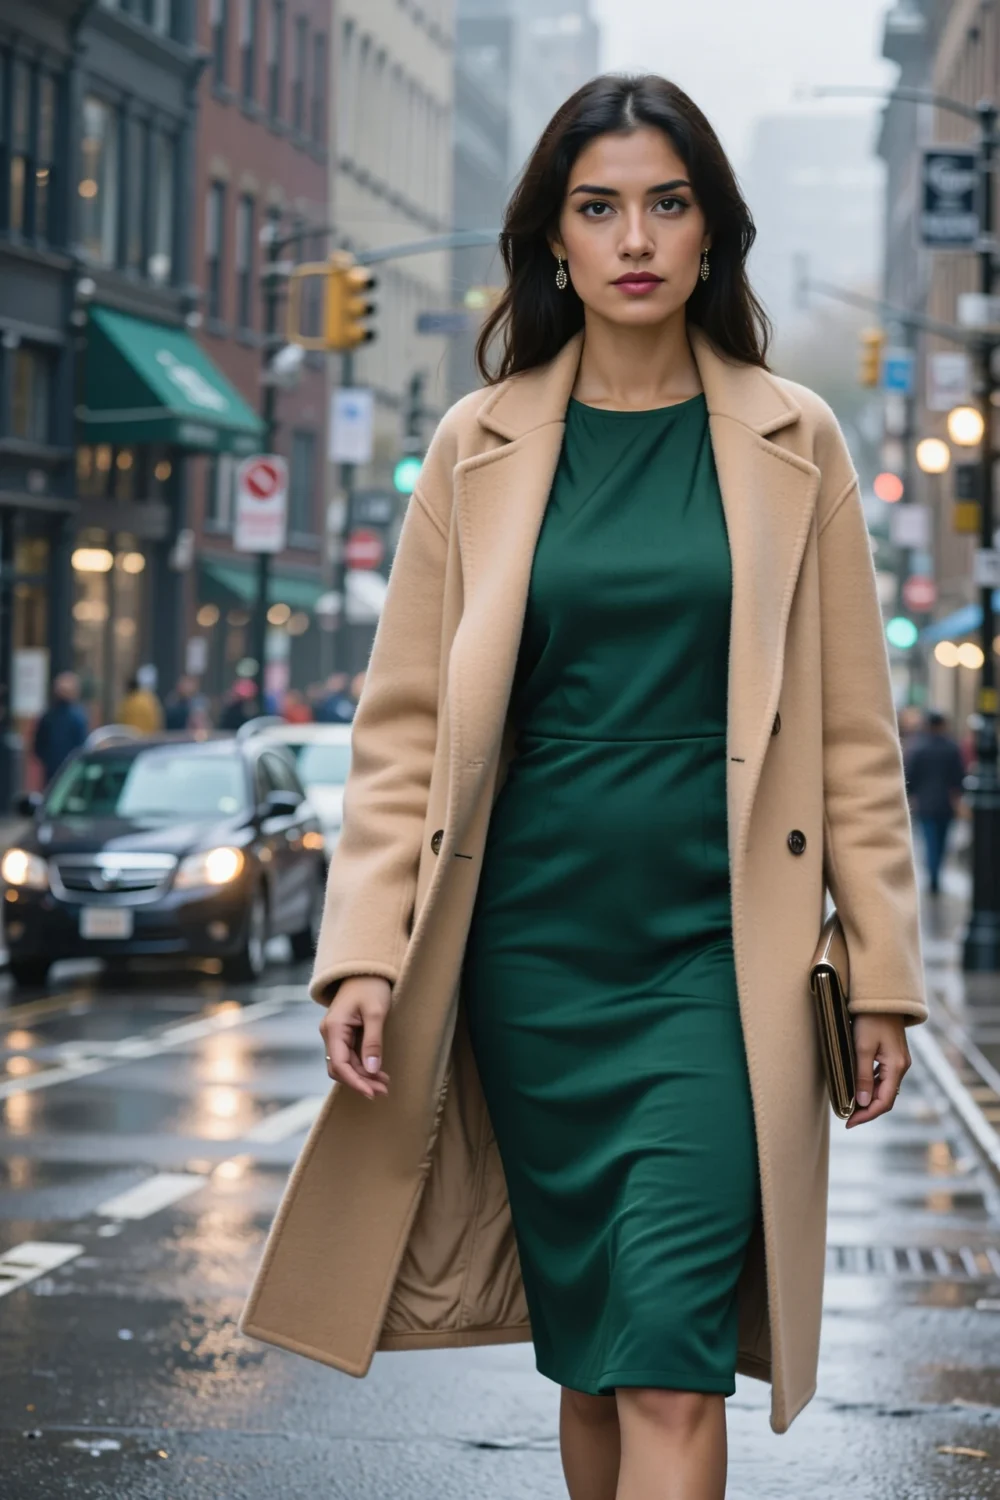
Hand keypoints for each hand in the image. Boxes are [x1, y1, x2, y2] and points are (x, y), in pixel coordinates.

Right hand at [319, 976, 391, 1099]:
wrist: (366, 970)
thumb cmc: (371, 987)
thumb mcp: (376, 1013)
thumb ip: (373, 1042)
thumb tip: (372, 1070)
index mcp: (333, 1028)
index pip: (339, 1065)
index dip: (355, 1082)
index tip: (372, 1092)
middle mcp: (330, 1034)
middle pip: (341, 1068)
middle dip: (361, 1081)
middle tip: (384, 1090)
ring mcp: (335, 1034)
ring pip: (345, 1064)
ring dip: (363, 1076)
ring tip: (384, 1084)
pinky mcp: (342, 1034)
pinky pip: (349, 1057)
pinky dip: (362, 1066)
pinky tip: (377, 1072)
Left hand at [846, 1012, 910, 1128]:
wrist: (882, 997)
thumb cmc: (870, 1019)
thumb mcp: (863, 1048)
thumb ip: (863, 1076)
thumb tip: (863, 1103)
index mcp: (897, 1067)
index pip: (884, 1102)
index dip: (867, 1115)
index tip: (849, 1122)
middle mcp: (901, 1066)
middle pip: (886, 1098)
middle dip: (867, 1110)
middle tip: (847, 1117)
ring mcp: (898, 1060)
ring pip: (884, 1088)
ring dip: (869, 1099)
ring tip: (850, 1105)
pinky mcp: (892, 1054)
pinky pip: (883, 1077)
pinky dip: (871, 1086)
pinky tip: (858, 1087)